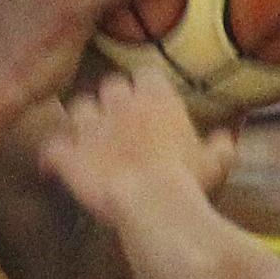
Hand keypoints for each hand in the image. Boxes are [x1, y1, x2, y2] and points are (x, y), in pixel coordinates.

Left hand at [39, 63, 226, 219]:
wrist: (152, 203)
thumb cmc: (189, 182)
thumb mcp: (215, 163)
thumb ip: (221, 145)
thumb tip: (227, 138)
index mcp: (156, 99)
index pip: (145, 75)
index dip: (144, 88)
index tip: (148, 102)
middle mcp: (120, 104)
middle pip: (109, 85)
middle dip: (112, 100)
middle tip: (118, 122)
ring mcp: (90, 127)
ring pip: (77, 108)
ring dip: (82, 122)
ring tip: (87, 141)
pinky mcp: (69, 153)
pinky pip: (52, 147)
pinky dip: (52, 157)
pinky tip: (53, 168)